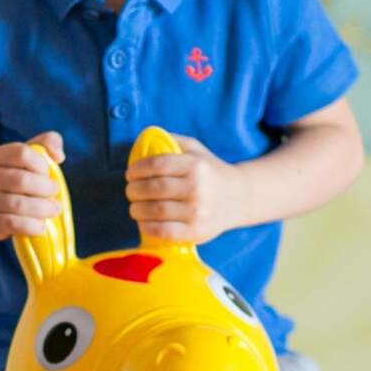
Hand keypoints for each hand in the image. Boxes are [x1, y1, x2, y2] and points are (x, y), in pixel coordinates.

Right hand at [0, 131, 64, 240]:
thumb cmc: (16, 176)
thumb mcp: (29, 155)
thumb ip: (48, 143)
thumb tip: (59, 156)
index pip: (22, 154)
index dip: (41, 164)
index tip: (47, 173)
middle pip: (22, 181)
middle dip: (46, 189)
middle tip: (55, 194)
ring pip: (18, 204)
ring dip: (43, 209)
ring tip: (54, 209)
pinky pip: (13, 224)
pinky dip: (33, 226)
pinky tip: (41, 225)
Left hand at [125, 134, 245, 245]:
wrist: (240, 198)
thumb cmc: (211, 172)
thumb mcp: (196, 150)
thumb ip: (172, 141)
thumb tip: (145, 139)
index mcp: (195, 166)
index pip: (156, 165)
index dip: (137, 170)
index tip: (131, 174)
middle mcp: (197, 188)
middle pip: (152, 189)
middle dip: (133, 190)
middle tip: (131, 191)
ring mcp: (197, 212)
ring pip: (155, 211)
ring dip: (137, 209)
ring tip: (135, 207)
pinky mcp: (196, 232)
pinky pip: (164, 232)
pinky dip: (147, 227)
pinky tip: (143, 223)